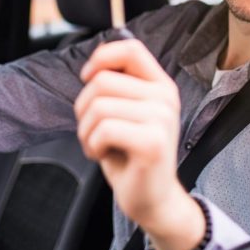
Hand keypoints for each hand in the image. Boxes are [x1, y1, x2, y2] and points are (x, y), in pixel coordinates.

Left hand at [75, 39, 204, 249]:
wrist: (153, 199)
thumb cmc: (131, 155)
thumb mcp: (126, 113)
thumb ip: (118, 87)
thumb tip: (92, 67)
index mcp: (160, 85)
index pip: (131, 49)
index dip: (102, 57)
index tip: (87, 77)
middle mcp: (166, 97)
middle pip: (103, 80)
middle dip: (84, 108)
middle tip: (93, 131)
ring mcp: (162, 119)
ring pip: (98, 106)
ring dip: (86, 131)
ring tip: (99, 145)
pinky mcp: (152, 142)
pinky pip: (103, 130)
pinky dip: (92, 145)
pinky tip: (103, 156)